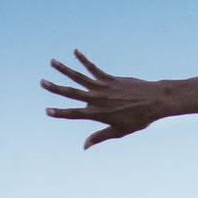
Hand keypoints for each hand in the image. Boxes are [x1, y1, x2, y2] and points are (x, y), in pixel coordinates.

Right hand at [42, 50, 168, 148]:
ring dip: (65, 69)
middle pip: (72, 93)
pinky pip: (94, 68)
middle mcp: (98, 100)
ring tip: (52, 62)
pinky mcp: (110, 78)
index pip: (74, 114)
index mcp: (98, 114)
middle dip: (56, 88)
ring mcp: (103, 87)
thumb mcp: (119, 131)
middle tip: (42, 82)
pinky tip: (75, 51)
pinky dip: (84, 60)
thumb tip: (84, 147)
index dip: (60, 112)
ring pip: (80, 77)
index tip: (47, 110)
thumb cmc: (138, 119)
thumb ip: (99, 137)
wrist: (155, 101)